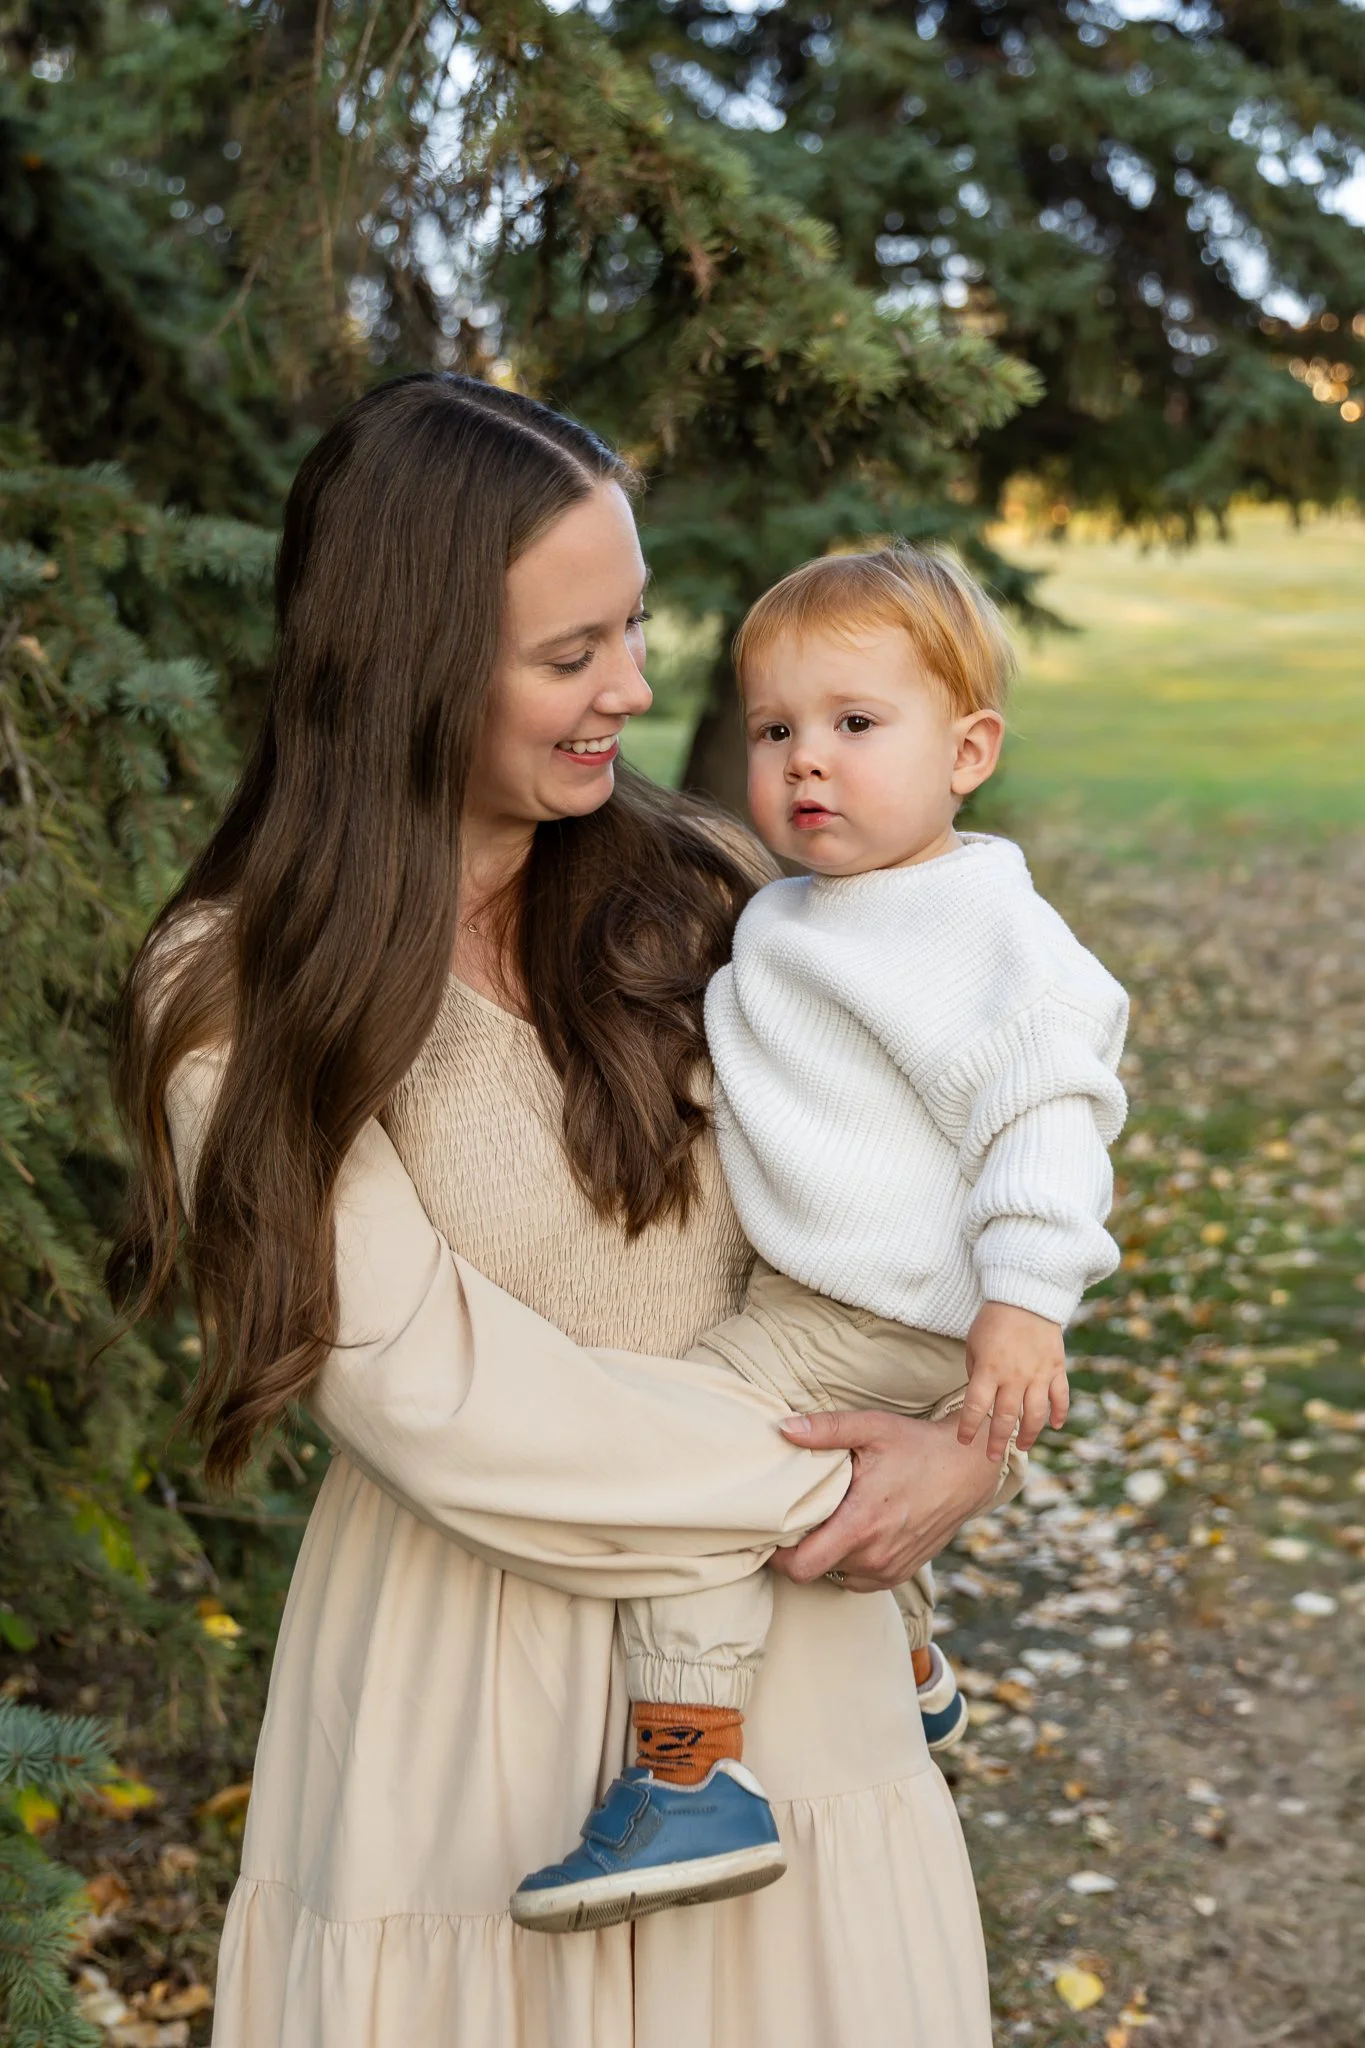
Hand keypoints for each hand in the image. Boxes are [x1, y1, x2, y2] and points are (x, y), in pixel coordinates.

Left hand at [770, 1410, 999, 1591]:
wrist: (968, 1471)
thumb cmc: (917, 1446)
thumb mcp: (871, 1428)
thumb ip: (825, 1430)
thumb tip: (781, 1428)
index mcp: (861, 1524)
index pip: (802, 1566)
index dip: (777, 1556)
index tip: (769, 1533)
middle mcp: (874, 1555)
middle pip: (813, 1571)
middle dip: (796, 1553)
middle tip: (790, 1523)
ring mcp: (889, 1568)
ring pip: (835, 1575)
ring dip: (824, 1555)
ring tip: (824, 1522)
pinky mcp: (901, 1573)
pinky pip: (858, 1580)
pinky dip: (847, 1562)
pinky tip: (850, 1533)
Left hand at [957, 1301, 1068, 1462]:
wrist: (1026, 1295)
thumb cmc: (993, 1319)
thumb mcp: (974, 1344)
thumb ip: (976, 1372)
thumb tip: (982, 1397)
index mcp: (989, 1370)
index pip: (976, 1408)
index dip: (970, 1428)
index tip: (965, 1441)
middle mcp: (1014, 1377)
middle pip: (1006, 1418)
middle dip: (998, 1441)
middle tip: (992, 1457)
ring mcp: (1038, 1374)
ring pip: (1035, 1415)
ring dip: (1029, 1435)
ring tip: (1022, 1447)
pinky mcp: (1056, 1369)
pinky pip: (1060, 1397)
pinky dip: (1059, 1413)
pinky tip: (1055, 1425)